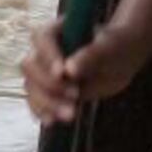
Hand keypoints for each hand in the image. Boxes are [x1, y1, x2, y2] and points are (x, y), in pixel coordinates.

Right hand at [20, 15, 142, 125]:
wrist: (120, 61)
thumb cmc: (116, 46)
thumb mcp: (110, 47)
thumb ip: (91, 55)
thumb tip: (70, 69)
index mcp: (56, 31)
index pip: (41, 39)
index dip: (48, 56)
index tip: (62, 73)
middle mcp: (44, 50)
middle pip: (30, 66)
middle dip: (48, 84)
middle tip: (75, 95)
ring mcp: (43, 71)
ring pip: (30, 86)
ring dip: (46, 103)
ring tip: (71, 114)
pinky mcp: (48, 90)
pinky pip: (36, 102)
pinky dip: (42, 112)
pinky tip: (53, 121)